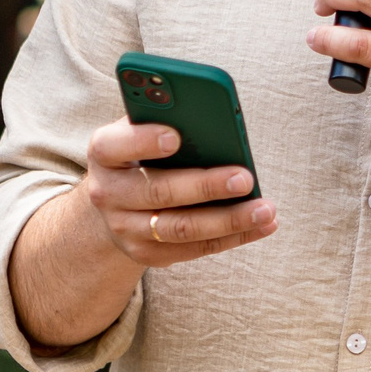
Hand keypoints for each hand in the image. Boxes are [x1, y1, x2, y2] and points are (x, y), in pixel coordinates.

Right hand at [79, 119, 276, 266]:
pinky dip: (233, 237)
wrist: (116, 201)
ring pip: (181, 228)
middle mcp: (108, 194)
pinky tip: (263, 225)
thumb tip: (214, 118)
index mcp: (105, 153)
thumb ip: (167, 118)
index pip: (115, 145)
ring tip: (266, 209)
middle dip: (205, 186)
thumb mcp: (143, 129)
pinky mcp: (147, 253)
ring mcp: (125, 229)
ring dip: (229, 220)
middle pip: (158, 192)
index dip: (143, 141)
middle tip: (246, 177)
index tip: (175, 136)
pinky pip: (196, 249)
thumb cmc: (143, 152)